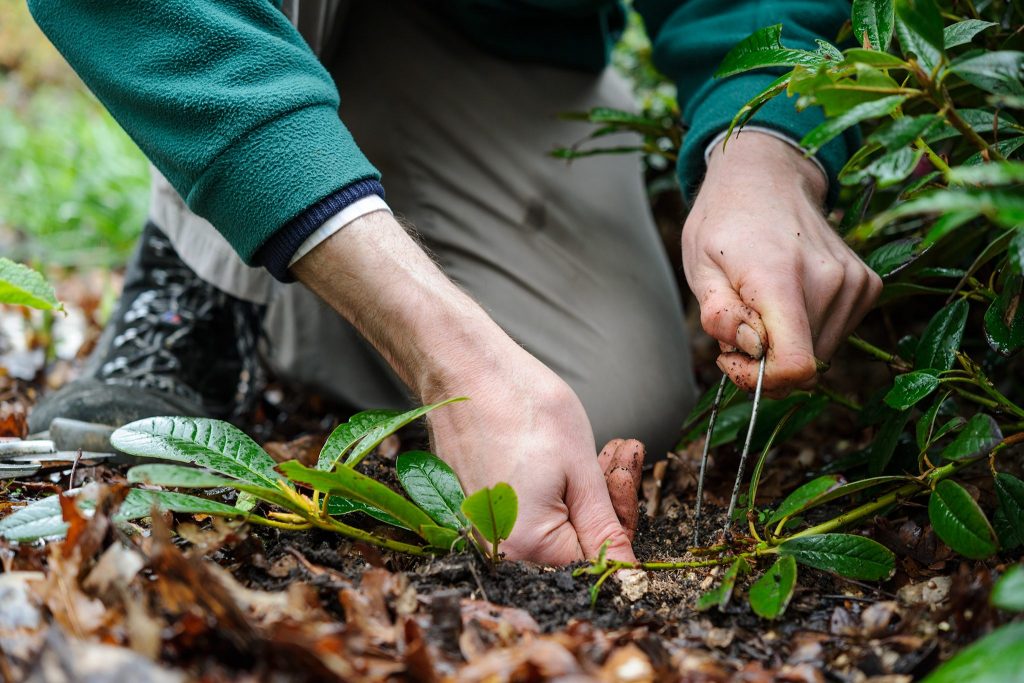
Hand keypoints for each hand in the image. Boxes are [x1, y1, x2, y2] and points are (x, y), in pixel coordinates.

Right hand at [424, 358, 641, 563]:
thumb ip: (604, 527)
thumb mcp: (580, 468)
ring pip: (552, 521)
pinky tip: (563, 451)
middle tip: (620, 451)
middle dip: (604, 498)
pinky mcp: (474, 507)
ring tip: (600, 444)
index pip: (595, 557)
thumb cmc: (522, 406)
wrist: (464, 368)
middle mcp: (498, 548)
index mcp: (527, 547)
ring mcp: (482, 527)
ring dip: (580, 488)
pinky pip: (525, 509)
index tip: (628, 472)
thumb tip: (627, 573)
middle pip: (572, 541)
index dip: (621, 516)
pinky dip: (551, 485)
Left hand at [682, 132, 881, 394]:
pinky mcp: (867, 284)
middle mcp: (828, 280)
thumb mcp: (699, 266)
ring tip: (759, 307)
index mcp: (780, 277)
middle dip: (766, 362)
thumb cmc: (725, 222)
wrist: (768, 176)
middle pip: (806, 365)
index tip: (733, 359)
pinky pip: (835, 333)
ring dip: (786, 345)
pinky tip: (787, 298)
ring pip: (821, 353)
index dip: (761, 380)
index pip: (796, 365)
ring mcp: (853, 282)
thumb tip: (752, 349)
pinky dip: (808, 329)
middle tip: (737, 329)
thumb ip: (718, 314)